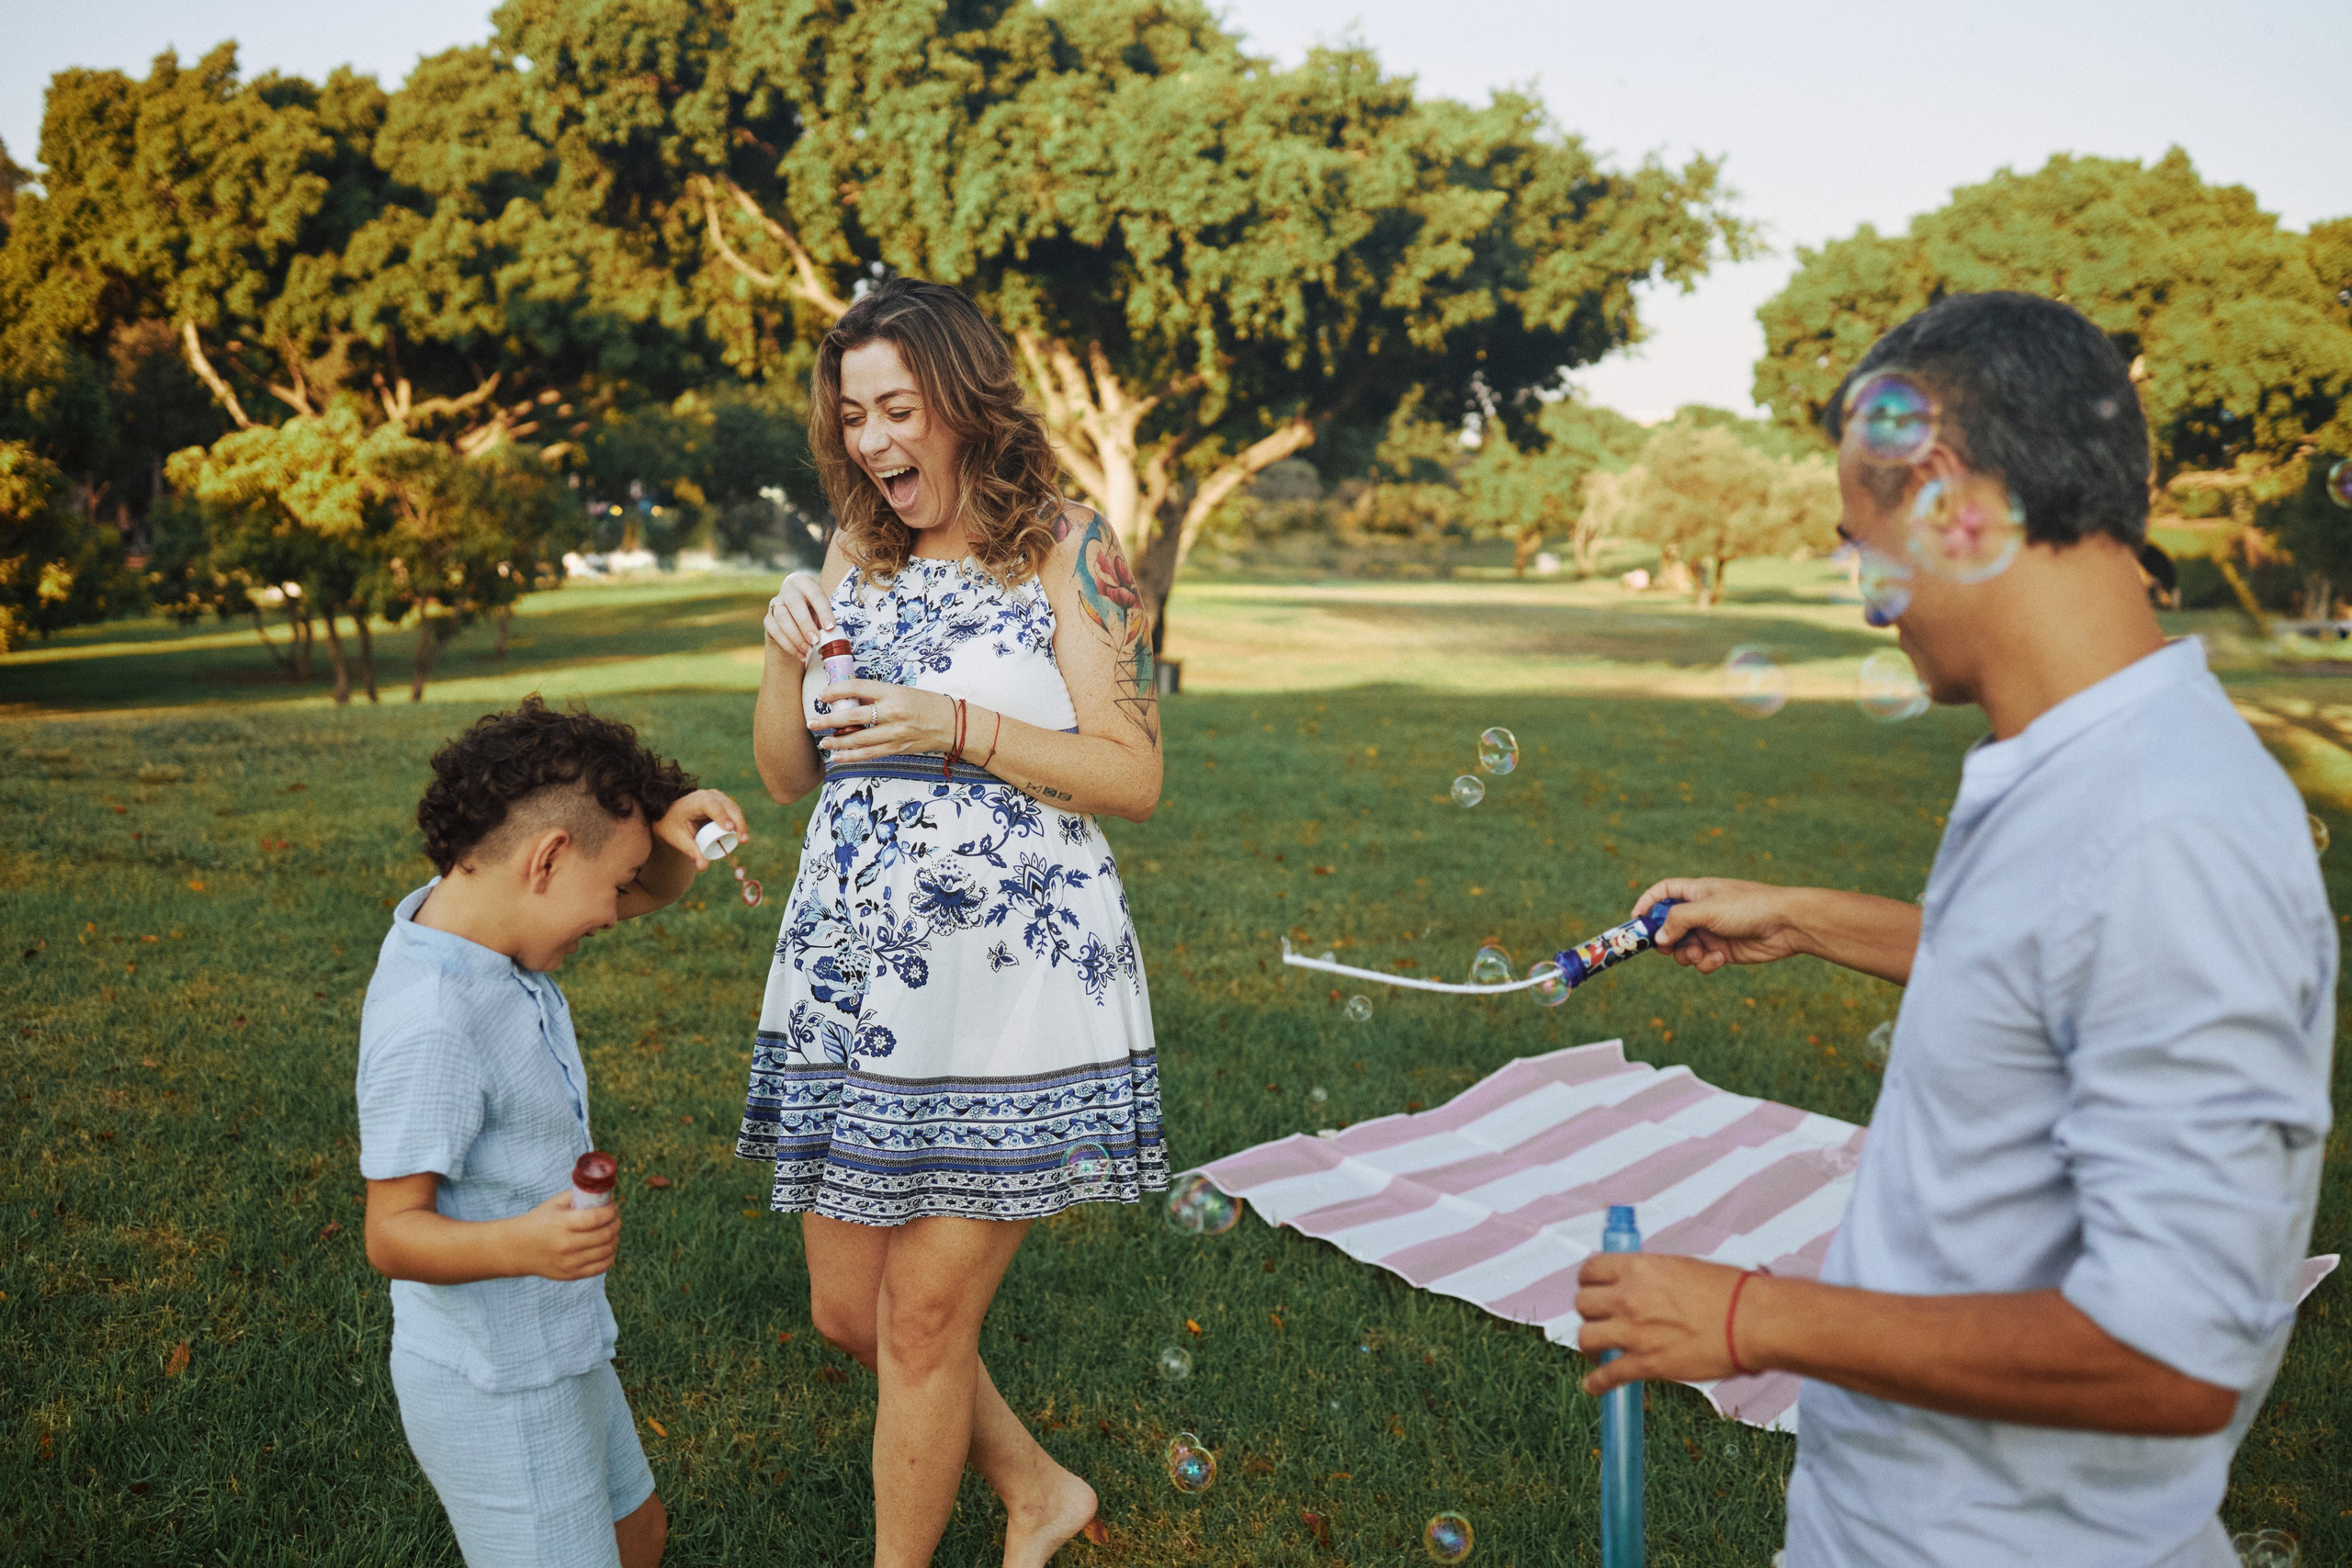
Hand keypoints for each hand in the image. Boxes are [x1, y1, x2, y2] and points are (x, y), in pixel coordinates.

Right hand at [514, 1188, 621, 1280]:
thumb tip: (604, 1194)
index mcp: (561, 1224)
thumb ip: (578, 1196)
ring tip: (613, 1232)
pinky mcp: (571, 1275)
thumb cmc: (539, 1222)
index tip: (613, 1207)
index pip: (595, 1218)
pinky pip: (600, 1267)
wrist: (517, 1249)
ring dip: (615, 1239)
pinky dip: (609, 1256)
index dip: (610, 1212)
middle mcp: (566, 1245)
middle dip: (616, 1224)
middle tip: (616, 1218)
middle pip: (604, 1235)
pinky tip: (608, 1248)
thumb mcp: (554, 1204)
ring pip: (606, 1251)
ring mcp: (569, 1263)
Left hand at [652, 787, 749, 871]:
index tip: (730, 829)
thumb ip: (692, 852)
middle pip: (728, 806)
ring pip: (734, 809)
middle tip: (743, 841)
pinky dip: (738, 823)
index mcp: (696, 801)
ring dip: (741, 824)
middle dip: (738, 823)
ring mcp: (718, 797)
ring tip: (743, 840)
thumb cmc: (673, 826)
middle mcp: (709, 795)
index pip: (711, 805)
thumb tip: (703, 867)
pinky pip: (734, 812)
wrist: (671, 814)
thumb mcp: (679, 840)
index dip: (722, 816)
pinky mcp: (723, 803)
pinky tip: (741, 835)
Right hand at [763, 570, 833, 660]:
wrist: (795, 618)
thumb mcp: (822, 611)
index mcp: (805, 583)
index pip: (815, 594)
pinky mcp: (768, 619)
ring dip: (796, 636)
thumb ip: (825, 619)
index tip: (830, 628)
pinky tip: (800, 654)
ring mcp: (775, 603)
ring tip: (808, 650)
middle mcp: (788, 590)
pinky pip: (775, 631)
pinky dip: (788, 645)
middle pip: (794, 604)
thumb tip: (831, 634)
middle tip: (815, 640)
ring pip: (782, 617)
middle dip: (805, 624)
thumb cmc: (814, 612)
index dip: (823, 611)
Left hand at [809, 679, 957, 762]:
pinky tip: (838, 756)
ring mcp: (895, 733)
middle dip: (829, 720)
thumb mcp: (902, 692)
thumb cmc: (927, 704)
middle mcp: (892, 712)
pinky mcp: (898, 748)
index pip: (858, 688)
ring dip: (837, 741)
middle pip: (853, 717)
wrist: (952, 724)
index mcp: (893, 692)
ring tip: (822, 742)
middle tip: (812, 722)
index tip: (822, 695)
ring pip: (858, 739)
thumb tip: (850, 701)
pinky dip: (852, 756)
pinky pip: (870, 754)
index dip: (836, 691)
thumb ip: (878, 696)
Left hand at [1575, 1252, 1748, 1393]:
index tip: (1594, 1289)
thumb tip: (1643, 1284)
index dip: (1589, 1282)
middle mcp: (1628, 1296)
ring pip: (1586, 1338)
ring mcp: (1633, 1331)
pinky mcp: (1646, 1364)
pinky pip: (1607, 1376)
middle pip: (1583, 1304)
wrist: (1752, 1321)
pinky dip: (1597, 1383)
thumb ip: (1653, 1276)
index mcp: (1638, 1267)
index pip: (1590, 1271)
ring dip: (1590, 1346)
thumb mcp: (1682, 1266)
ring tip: (1598, 1351)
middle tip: (1601, 1320)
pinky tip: (1594, 1386)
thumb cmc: (1730, 1292)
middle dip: (1590, 1313)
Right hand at [1632, 878, 1809, 972]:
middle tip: (1664, 949)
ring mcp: (1712, 932)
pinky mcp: (1723, 951)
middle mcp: (1702, 911)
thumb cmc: (1749, 906)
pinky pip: (1703, 961)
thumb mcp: (1707, 909)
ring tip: (1699, 954)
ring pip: (1683, 948)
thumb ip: (1678, 921)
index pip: (1663, 892)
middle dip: (1665, 940)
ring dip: (1686, 955)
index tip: (1636, 922)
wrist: (1786, 924)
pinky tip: (1721, 959)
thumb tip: (1658, 938)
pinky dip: (1706, 963)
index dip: (1647, 904)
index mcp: (1696, 892)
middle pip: (1668, 926)